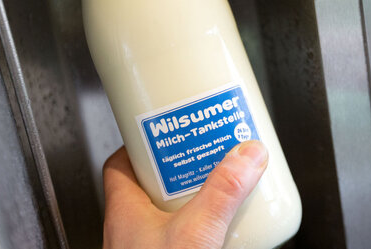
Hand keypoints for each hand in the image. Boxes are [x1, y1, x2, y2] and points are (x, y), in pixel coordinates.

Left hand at [103, 141, 268, 248]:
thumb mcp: (196, 232)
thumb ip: (224, 192)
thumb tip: (247, 154)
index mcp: (125, 210)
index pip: (122, 163)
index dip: (145, 145)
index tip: (171, 132)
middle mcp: (130, 230)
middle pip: (152, 185)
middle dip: (182, 170)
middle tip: (209, 159)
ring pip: (168, 215)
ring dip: (194, 202)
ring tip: (222, 192)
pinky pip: (180, 241)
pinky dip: (201, 232)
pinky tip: (224, 234)